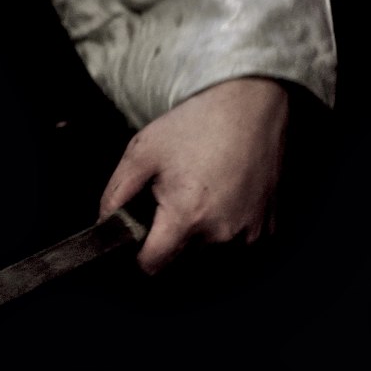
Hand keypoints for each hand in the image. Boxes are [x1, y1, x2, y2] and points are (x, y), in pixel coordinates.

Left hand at [98, 77, 289, 274]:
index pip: (152, 266)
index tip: (137, 238)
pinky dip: (226, 225)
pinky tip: (223, 193)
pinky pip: (237, 240)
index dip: (138, 255)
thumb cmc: (197, 124)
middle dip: (170, 235)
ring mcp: (249, 232)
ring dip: (200, 231)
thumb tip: (103, 222)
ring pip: (210, 250)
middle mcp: (222, 233)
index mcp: (187, 217)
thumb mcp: (143, 151)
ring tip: (200, 189)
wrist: (251, 104)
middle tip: (172, 195)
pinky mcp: (267, 226)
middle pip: (181, 256)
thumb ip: (116, 193)